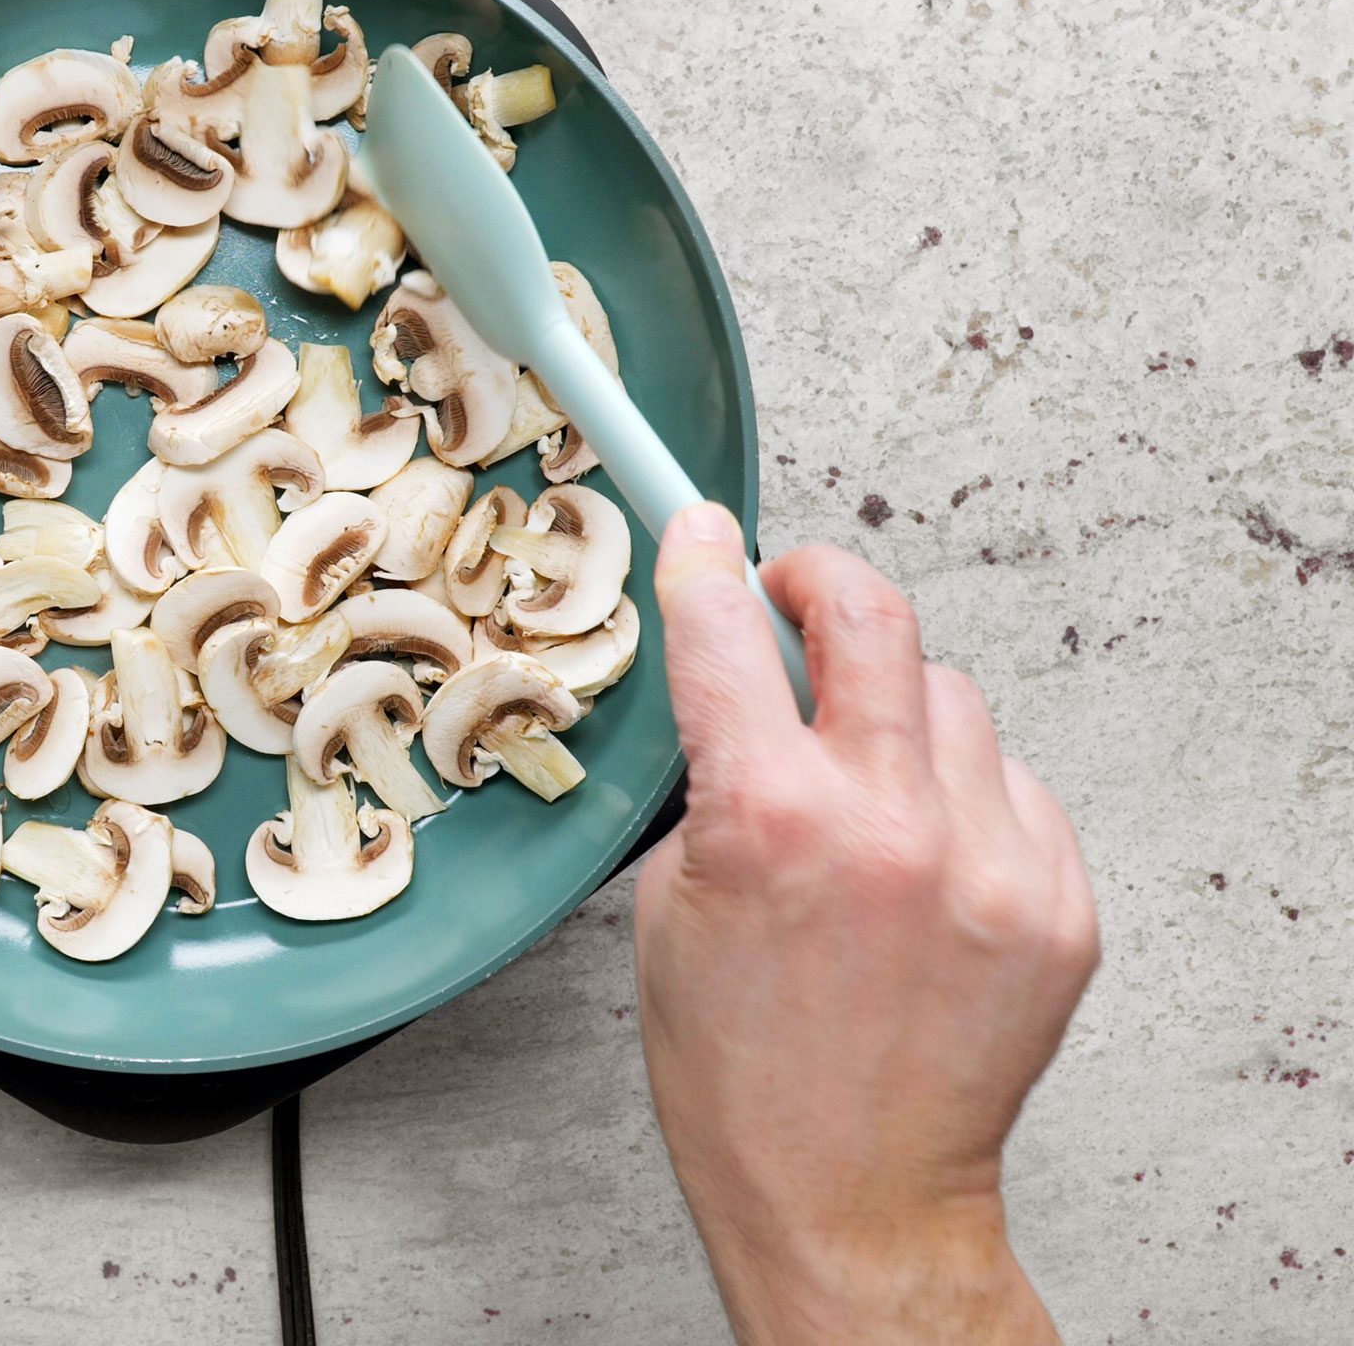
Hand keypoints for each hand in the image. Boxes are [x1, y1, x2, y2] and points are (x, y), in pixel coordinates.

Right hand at [634, 505, 1097, 1344]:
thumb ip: (717, 780)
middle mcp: (890, 827)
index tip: (704, 533)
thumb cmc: (742, 1071)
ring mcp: (989, 865)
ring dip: (899, 713)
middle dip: (820, 582)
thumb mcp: (669, 906)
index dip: (705, 564)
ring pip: (954, 699)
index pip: (726, 636)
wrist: (849, 1192)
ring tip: (866, 783)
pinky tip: (922, 858)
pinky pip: (1011, 784)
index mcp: (769, 822)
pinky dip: (963, 795)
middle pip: (874, 618)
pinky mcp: (1056, 905)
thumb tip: (743, 686)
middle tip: (795, 594)